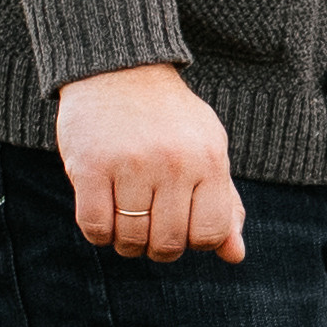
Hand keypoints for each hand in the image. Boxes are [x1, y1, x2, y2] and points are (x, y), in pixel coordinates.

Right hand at [56, 63, 245, 265]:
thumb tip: (236, 256)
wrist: (120, 69)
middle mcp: (174, 162)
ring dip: (126, 241)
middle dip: (158, 247)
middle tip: (150, 227)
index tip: (183, 224)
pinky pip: (94, 227)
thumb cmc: (170, 119)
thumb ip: (224, 204)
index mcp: (209, 159)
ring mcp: (131, 164)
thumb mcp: (208, 150)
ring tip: (126, 218)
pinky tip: (104, 212)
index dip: (195, 241)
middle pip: (168, 243)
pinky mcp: (90, 165)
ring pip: (130, 239)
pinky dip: (99, 233)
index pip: (211, 234)